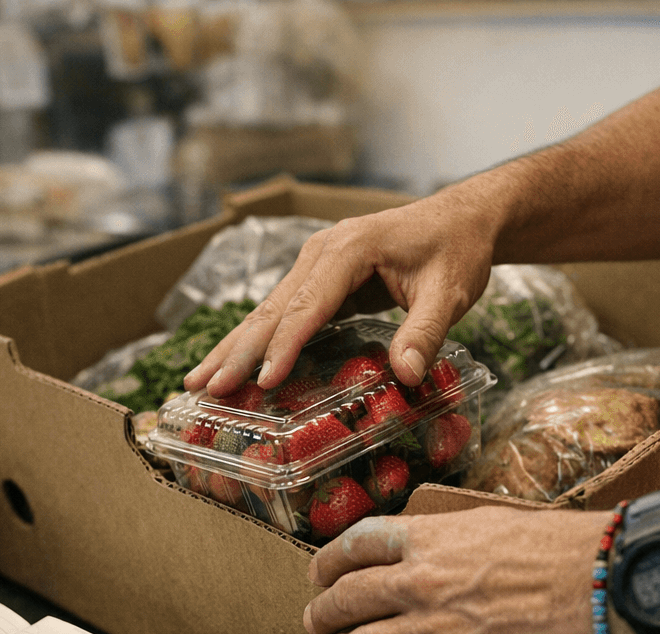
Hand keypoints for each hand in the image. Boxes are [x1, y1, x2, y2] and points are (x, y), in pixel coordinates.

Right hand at [181, 192, 497, 397]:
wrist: (462, 219)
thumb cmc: (456, 250)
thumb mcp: (450, 293)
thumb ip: (425, 333)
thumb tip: (406, 376)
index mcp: (349, 248)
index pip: (308, 305)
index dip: (284, 347)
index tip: (262, 382)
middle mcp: (322, 251)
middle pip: (272, 308)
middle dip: (237, 351)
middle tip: (205, 389)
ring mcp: (316, 263)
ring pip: (267, 310)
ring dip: (233, 348)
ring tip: (197, 382)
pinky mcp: (319, 278)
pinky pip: (281, 313)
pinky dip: (255, 341)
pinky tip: (233, 365)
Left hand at [303, 508, 615, 633]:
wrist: (602, 588)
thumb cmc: (563, 550)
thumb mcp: (492, 524)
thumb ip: (451, 540)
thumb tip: (437, 550)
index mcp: (427, 538)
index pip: (354, 545)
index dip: (328, 563)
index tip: (321, 576)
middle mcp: (417, 581)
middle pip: (344, 599)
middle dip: (323, 615)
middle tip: (317, 624)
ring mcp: (430, 631)